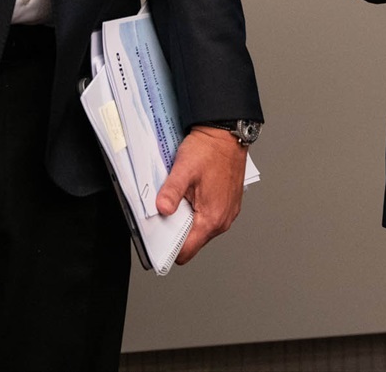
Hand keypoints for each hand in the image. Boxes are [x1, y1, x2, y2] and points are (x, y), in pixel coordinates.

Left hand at [154, 125, 246, 265]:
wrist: (227, 133)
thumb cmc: (210, 150)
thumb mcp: (184, 169)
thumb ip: (171, 192)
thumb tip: (162, 210)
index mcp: (212, 218)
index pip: (186, 251)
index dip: (169, 248)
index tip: (157, 237)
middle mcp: (222, 220)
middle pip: (192, 241)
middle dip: (176, 230)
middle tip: (166, 209)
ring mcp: (227, 213)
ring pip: (200, 228)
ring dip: (186, 218)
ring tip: (179, 197)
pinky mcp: (228, 204)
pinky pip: (208, 216)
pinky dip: (196, 209)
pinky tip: (191, 193)